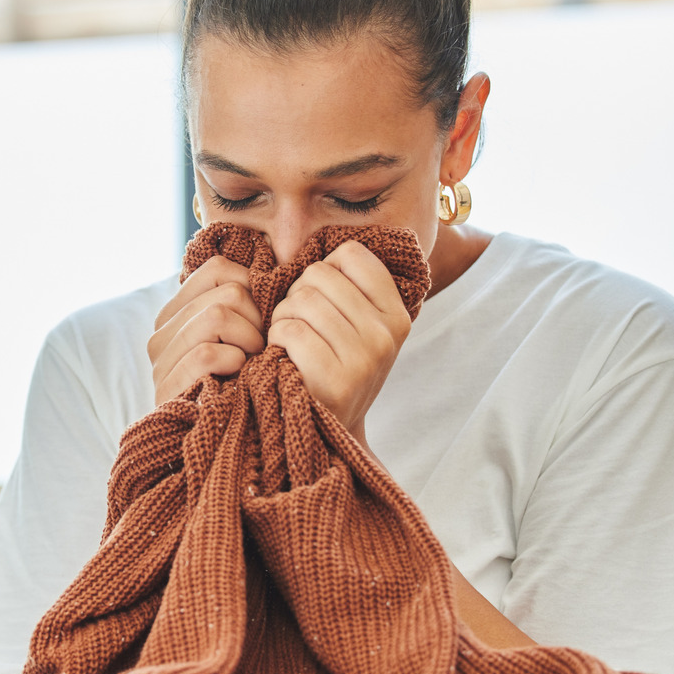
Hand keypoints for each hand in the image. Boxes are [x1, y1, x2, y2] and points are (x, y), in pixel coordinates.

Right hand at [148, 255, 265, 405]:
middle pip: (227, 291)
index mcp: (178, 314)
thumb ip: (245, 307)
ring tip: (251, 365)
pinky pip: (207, 352)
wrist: (220, 448)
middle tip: (260, 350)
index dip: (253, 286)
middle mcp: (162, 331)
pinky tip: (238, 379)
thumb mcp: (243, 341)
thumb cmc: (242, 389)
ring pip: (218, 315)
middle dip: (258, 320)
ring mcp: (161, 359)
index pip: (218, 269)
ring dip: (250, 342)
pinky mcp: (166, 384)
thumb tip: (275, 271)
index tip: (264, 319)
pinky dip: (233, 363)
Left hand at [266, 240, 410, 440]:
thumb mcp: (360, 330)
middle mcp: (387, 335)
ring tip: (290, 342)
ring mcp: (364, 358)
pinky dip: (275, 340)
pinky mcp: (335, 380)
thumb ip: (353, 290)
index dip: (324, 270)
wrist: (326, 432)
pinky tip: (284, 356)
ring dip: (282, 319)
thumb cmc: (334, 370)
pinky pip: (289, 330)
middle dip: (296, 296)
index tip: (321, 298)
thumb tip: (327, 241)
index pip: (352, 254)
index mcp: (397, 315)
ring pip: (300, 300)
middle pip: (318, 275)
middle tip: (299, 325)